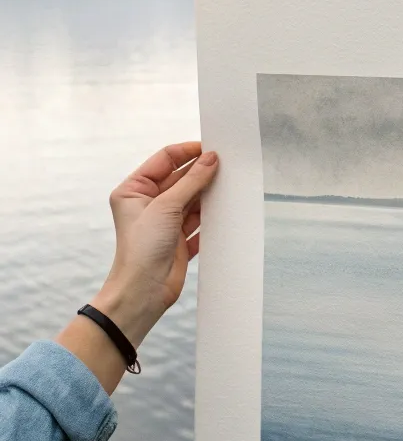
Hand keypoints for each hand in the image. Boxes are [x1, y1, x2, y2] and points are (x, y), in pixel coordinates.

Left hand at [58, 143, 218, 390]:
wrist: (143, 291)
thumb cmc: (142, 248)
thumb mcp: (166, 207)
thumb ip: (191, 181)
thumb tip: (211, 159)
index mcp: (134, 190)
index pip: (164, 160)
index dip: (187, 152)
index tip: (211, 148)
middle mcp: (148, 203)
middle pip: (180, 179)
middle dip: (202, 173)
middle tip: (227, 165)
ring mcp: (165, 222)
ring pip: (192, 200)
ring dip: (209, 195)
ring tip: (230, 186)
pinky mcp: (179, 239)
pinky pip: (200, 222)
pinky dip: (212, 217)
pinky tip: (226, 210)